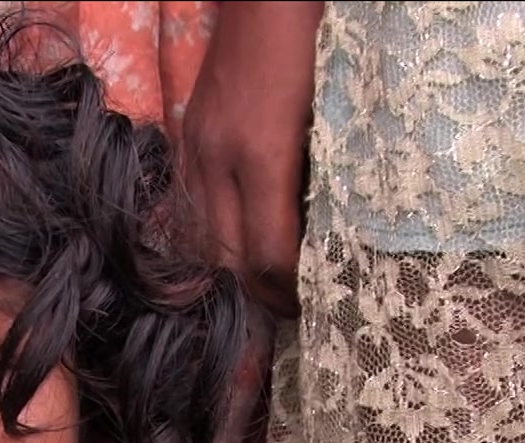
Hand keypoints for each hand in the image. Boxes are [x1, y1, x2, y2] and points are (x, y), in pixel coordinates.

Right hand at [179, 2, 322, 317]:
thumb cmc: (319, 43)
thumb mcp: (336, 115)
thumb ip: (326, 179)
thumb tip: (328, 241)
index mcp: (262, 155)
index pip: (269, 256)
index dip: (288, 294)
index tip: (311, 310)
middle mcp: (219, 159)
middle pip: (228, 261)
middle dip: (257, 298)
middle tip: (287, 318)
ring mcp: (196, 147)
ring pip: (202, 240)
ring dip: (231, 274)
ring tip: (260, 295)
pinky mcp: (188, 136)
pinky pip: (192, 207)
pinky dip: (213, 237)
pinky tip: (234, 246)